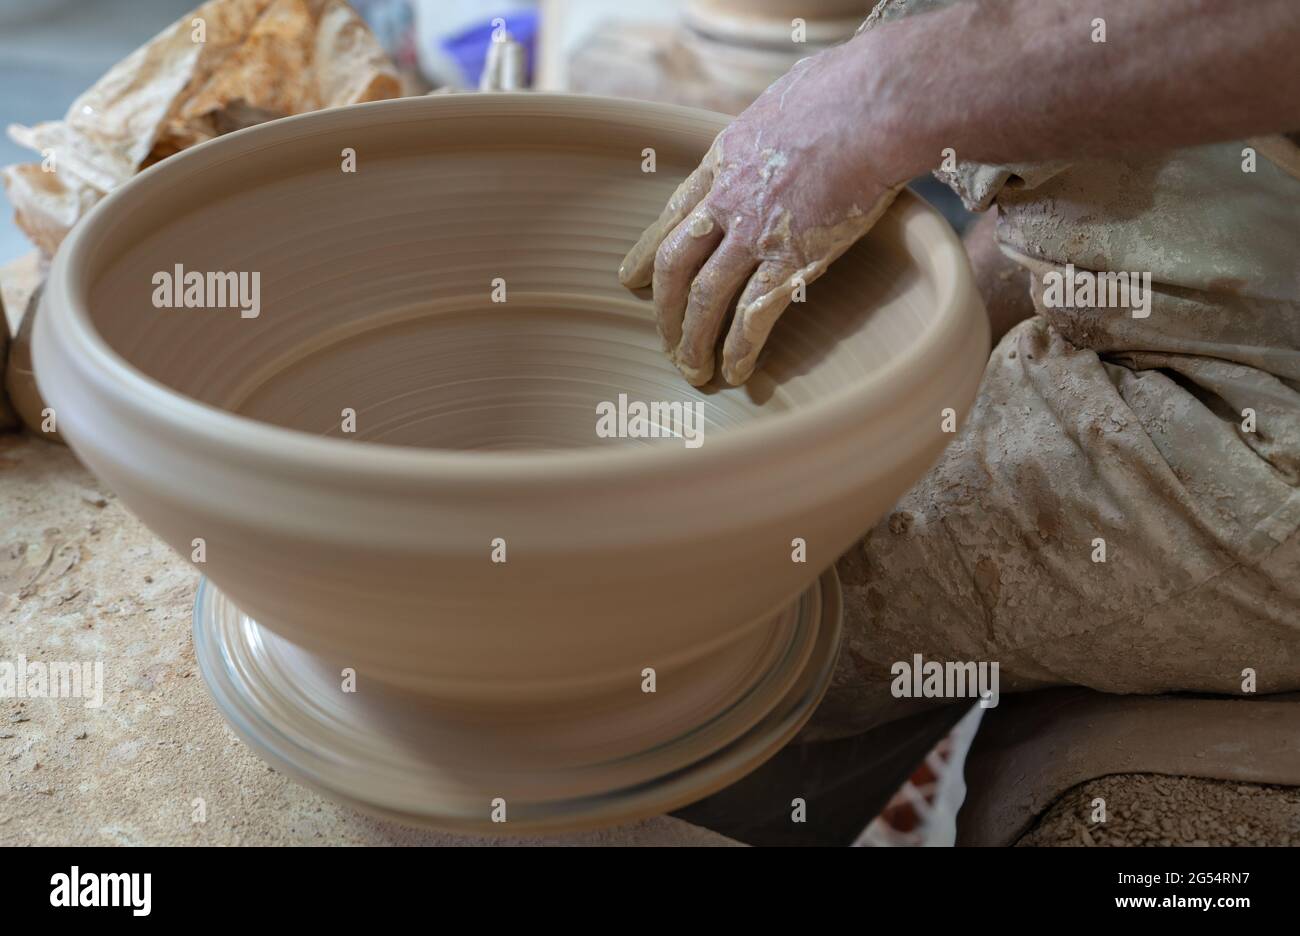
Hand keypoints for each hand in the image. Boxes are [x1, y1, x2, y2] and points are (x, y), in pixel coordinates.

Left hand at [619, 37, 910, 385]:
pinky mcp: (791, 260)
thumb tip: (786, 122)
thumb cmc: (844, 90)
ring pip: (705, 298)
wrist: (872, 106)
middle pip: (675, 265)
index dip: (646, 252)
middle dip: (664, 310)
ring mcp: (755, 233)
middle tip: (664, 340)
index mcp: (722, 159)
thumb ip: (772, 126)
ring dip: (693, 340)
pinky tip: (734, 372)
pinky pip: (752, 316)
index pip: (673, 214)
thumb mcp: (783, 98)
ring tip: (691, 371)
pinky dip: (739, 348)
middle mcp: (727, 200)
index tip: (629, 279)